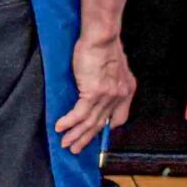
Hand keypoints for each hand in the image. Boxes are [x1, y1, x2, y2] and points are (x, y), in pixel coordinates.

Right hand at [57, 34, 134, 152]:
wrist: (101, 37)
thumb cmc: (104, 46)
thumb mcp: (114, 67)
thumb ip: (110, 81)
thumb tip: (99, 90)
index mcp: (126, 90)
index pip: (119, 118)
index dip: (106, 128)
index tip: (94, 135)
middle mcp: (119, 96)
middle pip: (102, 124)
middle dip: (87, 138)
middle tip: (76, 149)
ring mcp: (107, 96)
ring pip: (90, 122)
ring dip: (75, 134)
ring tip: (65, 143)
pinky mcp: (93, 92)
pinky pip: (79, 113)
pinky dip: (69, 122)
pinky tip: (60, 127)